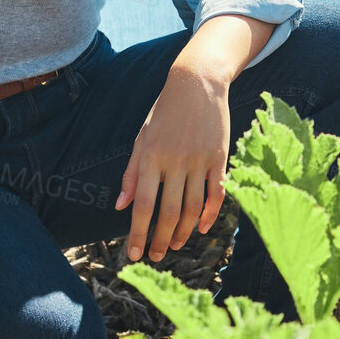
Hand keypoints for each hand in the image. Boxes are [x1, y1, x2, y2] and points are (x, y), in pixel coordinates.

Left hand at [116, 66, 230, 262]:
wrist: (197, 83)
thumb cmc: (164, 111)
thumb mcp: (142, 137)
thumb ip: (132, 173)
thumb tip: (120, 206)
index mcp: (152, 157)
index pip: (144, 205)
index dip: (138, 233)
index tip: (133, 255)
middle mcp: (175, 161)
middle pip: (169, 212)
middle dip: (160, 240)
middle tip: (155, 256)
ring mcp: (199, 160)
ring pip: (193, 207)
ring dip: (183, 232)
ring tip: (174, 245)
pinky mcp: (219, 157)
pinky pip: (216, 193)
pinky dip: (210, 214)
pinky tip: (201, 227)